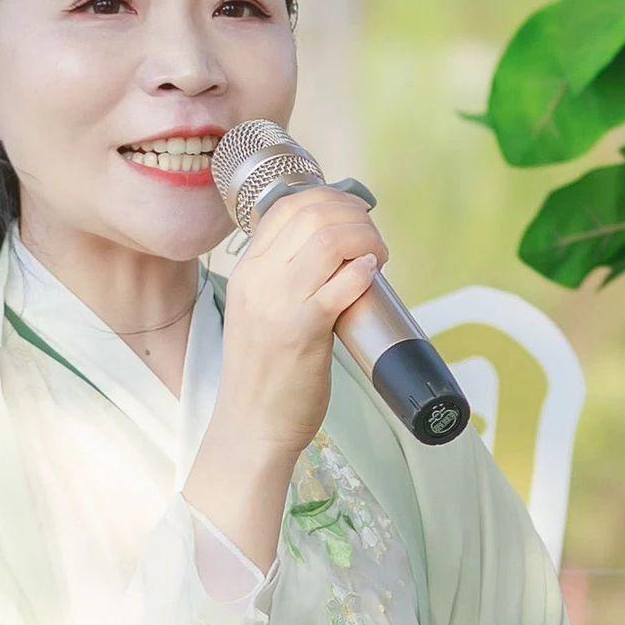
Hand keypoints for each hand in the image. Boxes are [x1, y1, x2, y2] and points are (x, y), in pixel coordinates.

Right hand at [210, 178, 388, 469]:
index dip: (330, 200)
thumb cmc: (266, 373)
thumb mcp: (263, 312)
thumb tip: (337, 256)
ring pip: (328, 239)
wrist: (252, 424)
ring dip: (365, 238)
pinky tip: (371, 274)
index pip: (286, 207)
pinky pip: (340, 284)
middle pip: (311, 214)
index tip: (355, 216)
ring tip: (377, 257)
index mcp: (247, 271)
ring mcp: (279, 304)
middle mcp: (259, 280)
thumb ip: (286, 280)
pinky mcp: (303, 331)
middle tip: (373, 240)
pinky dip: (362, 271)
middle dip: (355, 215)